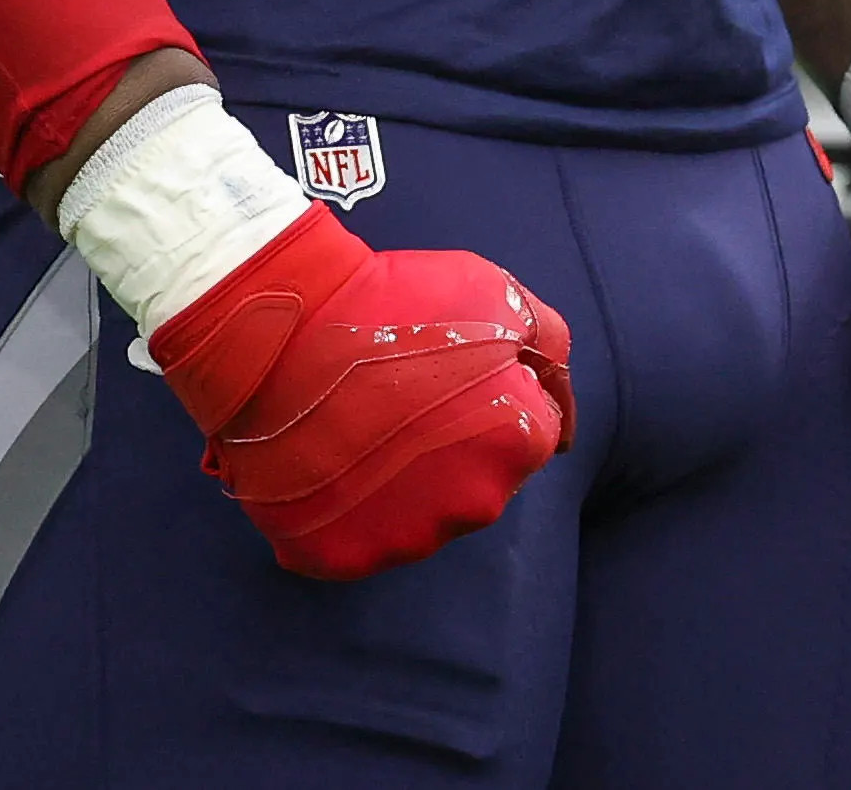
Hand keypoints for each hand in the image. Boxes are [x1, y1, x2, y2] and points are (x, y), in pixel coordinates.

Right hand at [144, 204, 573, 577]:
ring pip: (416, 516)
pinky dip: (343, 513)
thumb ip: (546, 343)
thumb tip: (565, 414)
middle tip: (398, 396)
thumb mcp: (496, 293)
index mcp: (520, 445)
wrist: (286, 323)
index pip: (529, 434)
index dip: (489, 395)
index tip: (445, 372)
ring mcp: (406, 539)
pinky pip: (355, 541)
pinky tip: (326, 462)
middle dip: (450, 445)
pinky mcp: (341, 556)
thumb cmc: (393, 298)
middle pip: (475, 481)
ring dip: (397, 483)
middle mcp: (474, 506)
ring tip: (357, 424)